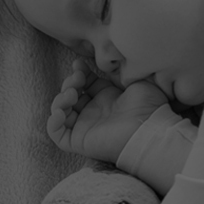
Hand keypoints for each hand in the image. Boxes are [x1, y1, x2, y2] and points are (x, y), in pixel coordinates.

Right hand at [48, 59, 168, 161]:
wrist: (150, 129)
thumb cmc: (149, 107)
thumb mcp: (135, 81)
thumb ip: (121, 70)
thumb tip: (109, 62)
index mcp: (107, 99)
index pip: (84, 84)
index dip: (79, 73)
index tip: (78, 64)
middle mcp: (95, 113)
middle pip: (70, 96)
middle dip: (68, 84)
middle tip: (78, 79)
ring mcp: (86, 128)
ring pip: (60, 112)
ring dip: (60, 100)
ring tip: (72, 93)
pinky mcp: (80, 141)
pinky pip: (57, 134)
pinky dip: (53, 121)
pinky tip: (62, 111)